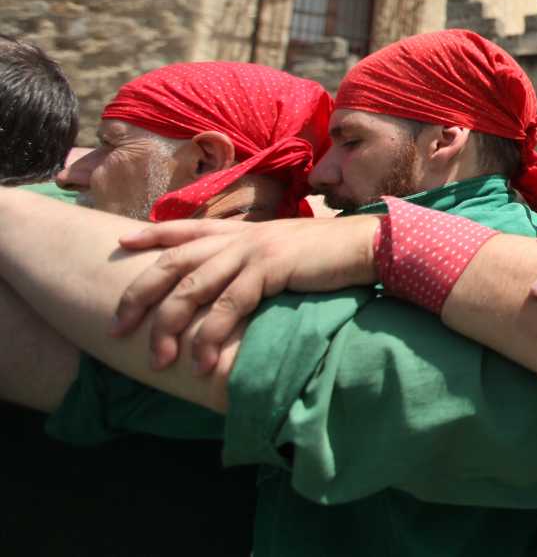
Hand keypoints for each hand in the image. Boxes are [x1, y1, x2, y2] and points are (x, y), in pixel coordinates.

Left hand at [111, 215, 380, 372]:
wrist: (365, 245)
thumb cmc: (327, 255)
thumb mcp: (282, 250)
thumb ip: (254, 260)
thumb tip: (237, 283)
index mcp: (241, 231)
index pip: (185, 230)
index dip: (151, 235)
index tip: (120, 244)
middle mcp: (240, 237)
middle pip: (174, 262)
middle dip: (139, 294)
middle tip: (118, 327)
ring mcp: (253, 250)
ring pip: (192, 288)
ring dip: (169, 326)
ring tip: (157, 359)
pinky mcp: (270, 268)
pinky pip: (228, 305)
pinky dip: (210, 336)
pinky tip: (202, 361)